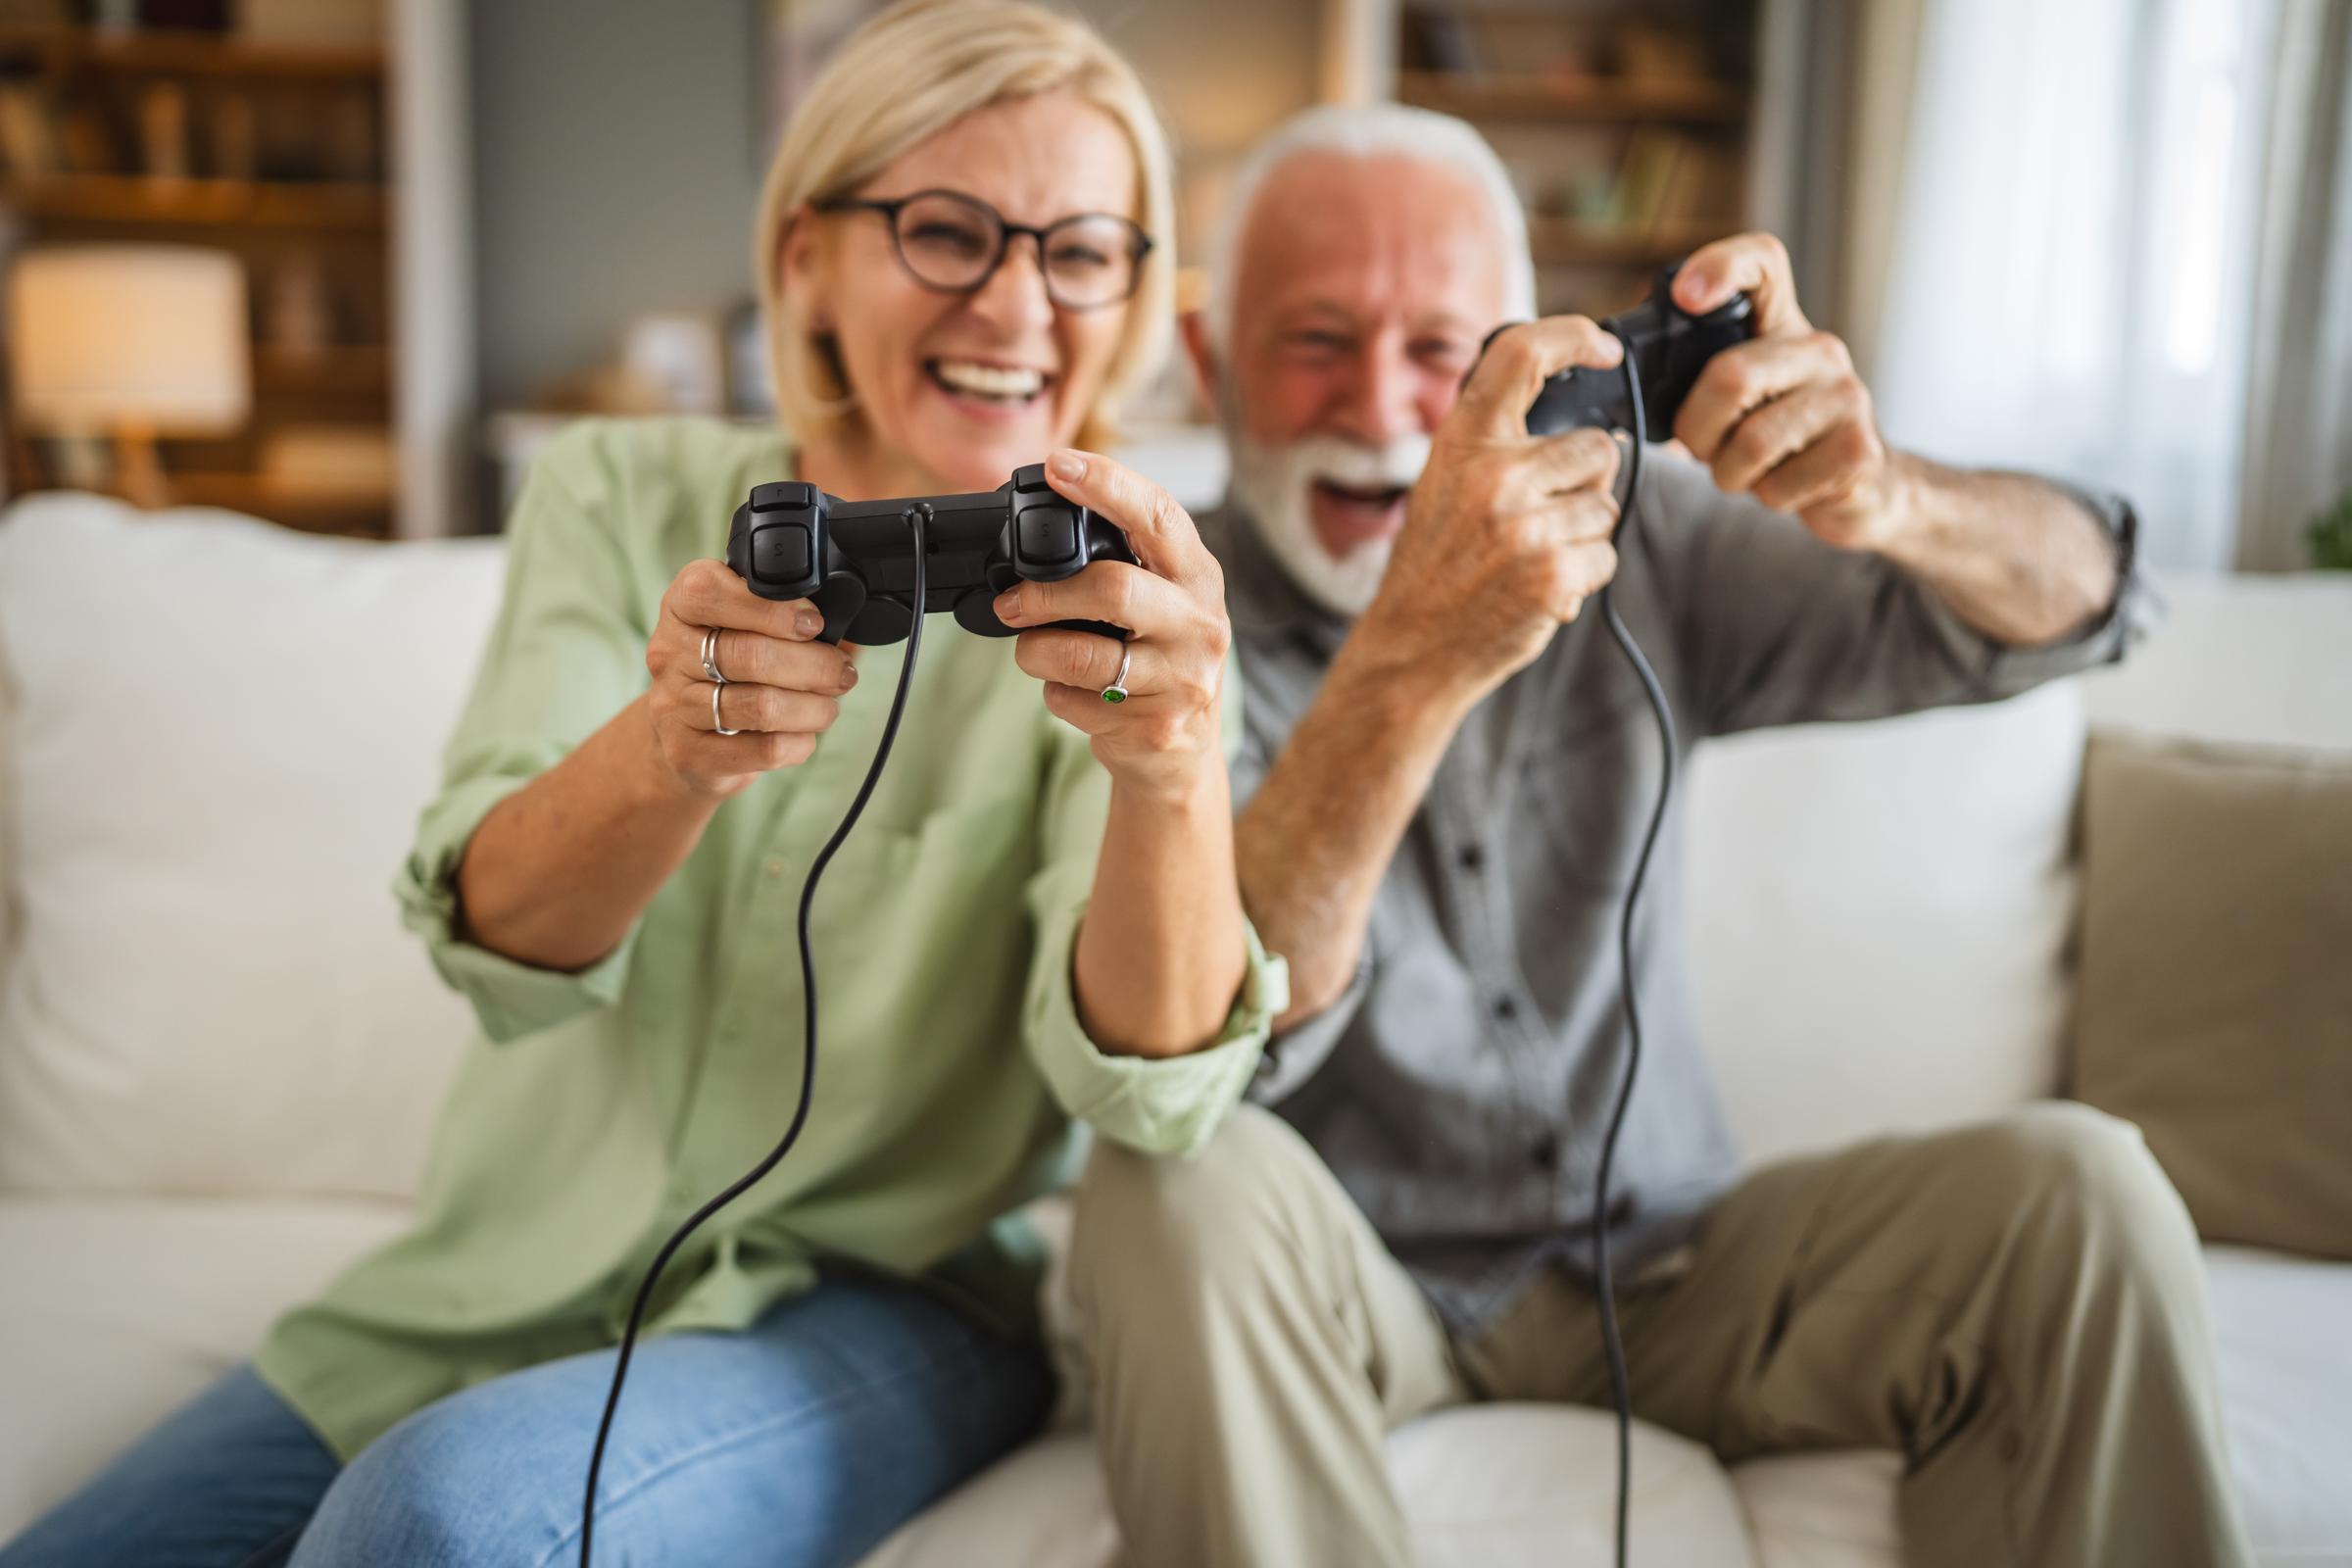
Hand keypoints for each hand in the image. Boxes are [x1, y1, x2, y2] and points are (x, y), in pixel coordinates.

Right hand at [643, 558, 857, 798]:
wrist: (685, 739)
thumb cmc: (729, 672)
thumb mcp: (748, 629)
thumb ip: (793, 616)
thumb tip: (850, 619)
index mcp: (681, 606)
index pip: (710, 591)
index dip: (773, 608)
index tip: (814, 623)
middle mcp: (668, 651)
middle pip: (749, 654)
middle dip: (814, 664)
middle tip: (841, 673)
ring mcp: (673, 704)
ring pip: (761, 705)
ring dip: (812, 707)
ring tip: (829, 705)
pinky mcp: (688, 752)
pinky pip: (763, 749)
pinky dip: (798, 742)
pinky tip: (803, 734)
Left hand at [991, 449, 1231, 802]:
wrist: (1183, 755)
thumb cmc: (1160, 660)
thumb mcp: (1162, 601)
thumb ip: (1124, 562)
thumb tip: (1045, 519)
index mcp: (1197, 576)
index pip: (1157, 514)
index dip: (1106, 484)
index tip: (1058, 465)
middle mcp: (1200, 623)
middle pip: (1113, 589)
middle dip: (1045, 593)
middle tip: (1010, 603)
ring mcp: (1182, 679)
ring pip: (1081, 655)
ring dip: (1035, 651)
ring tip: (1031, 650)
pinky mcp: (1155, 726)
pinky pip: (1075, 700)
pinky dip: (1055, 694)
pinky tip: (1071, 692)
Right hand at [1360, 315, 1624, 698]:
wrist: (1412, 647)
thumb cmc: (1436, 565)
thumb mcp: (1445, 484)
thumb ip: (1499, 447)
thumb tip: (1590, 430)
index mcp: (1462, 442)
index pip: (1521, 355)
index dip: (1573, 336)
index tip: (1603, 348)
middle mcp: (1493, 475)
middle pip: (1597, 447)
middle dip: (1585, 483)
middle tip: (1541, 516)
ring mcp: (1524, 526)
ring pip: (1605, 505)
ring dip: (1583, 533)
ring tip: (1532, 557)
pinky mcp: (1552, 574)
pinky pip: (1605, 554)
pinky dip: (1583, 574)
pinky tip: (1540, 587)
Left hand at [1672, 232, 1904, 550]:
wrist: (1856, 483)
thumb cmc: (1776, 435)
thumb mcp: (1738, 394)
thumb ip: (1695, 373)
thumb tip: (1622, 366)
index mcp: (1781, 326)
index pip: (1762, 261)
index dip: (1721, 265)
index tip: (1685, 297)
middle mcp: (1820, 350)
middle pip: (1731, 376)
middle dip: (1698, 429)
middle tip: (1705, 448)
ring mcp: (1848, 396)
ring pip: (1752, 442)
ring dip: (1729, 474)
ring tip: (1746, 471)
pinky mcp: (1860, 449)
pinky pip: (1779, 485)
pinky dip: (1765, 497)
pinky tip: (1784, 485)